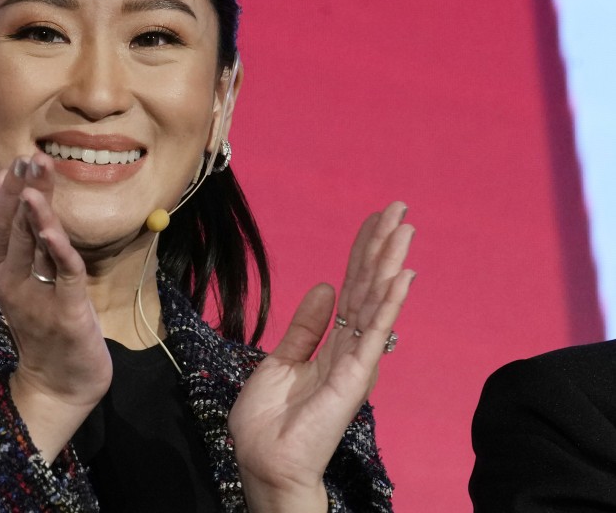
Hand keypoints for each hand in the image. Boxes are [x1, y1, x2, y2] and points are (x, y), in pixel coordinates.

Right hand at [0, 152, 111, 459]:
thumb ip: (32, 246)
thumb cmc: (49, 326)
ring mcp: (35, 297)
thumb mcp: (35, 281)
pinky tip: (53, 227)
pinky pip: (62, 273)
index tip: (18, 160)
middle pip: (15, 227)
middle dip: (22, 190)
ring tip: (38, 178)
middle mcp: (11, 282)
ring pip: (34, 245)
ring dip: (37, 210)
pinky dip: (57, 248)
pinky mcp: (65, 311)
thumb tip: (30, 202)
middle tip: (29, 157)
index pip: (2, 224)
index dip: (9, 192)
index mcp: (1, 273)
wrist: (60, 384)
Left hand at [228, 202, 414, 510]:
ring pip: (376, 301)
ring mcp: (355, 361)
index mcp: (330, 343)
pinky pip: (375, 333)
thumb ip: (305, 327)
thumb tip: (326, 287)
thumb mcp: (280, 360)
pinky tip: (403, 276)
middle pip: (368, 287)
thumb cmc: (270, 421)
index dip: (361, 253)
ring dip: (391, 263)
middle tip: (399, 209)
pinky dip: (390, 303)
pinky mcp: (355, 377)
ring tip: (405, 228)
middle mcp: (348, 347)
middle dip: (382, 247)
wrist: (265, 461)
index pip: (351, 287)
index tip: (375, 219)